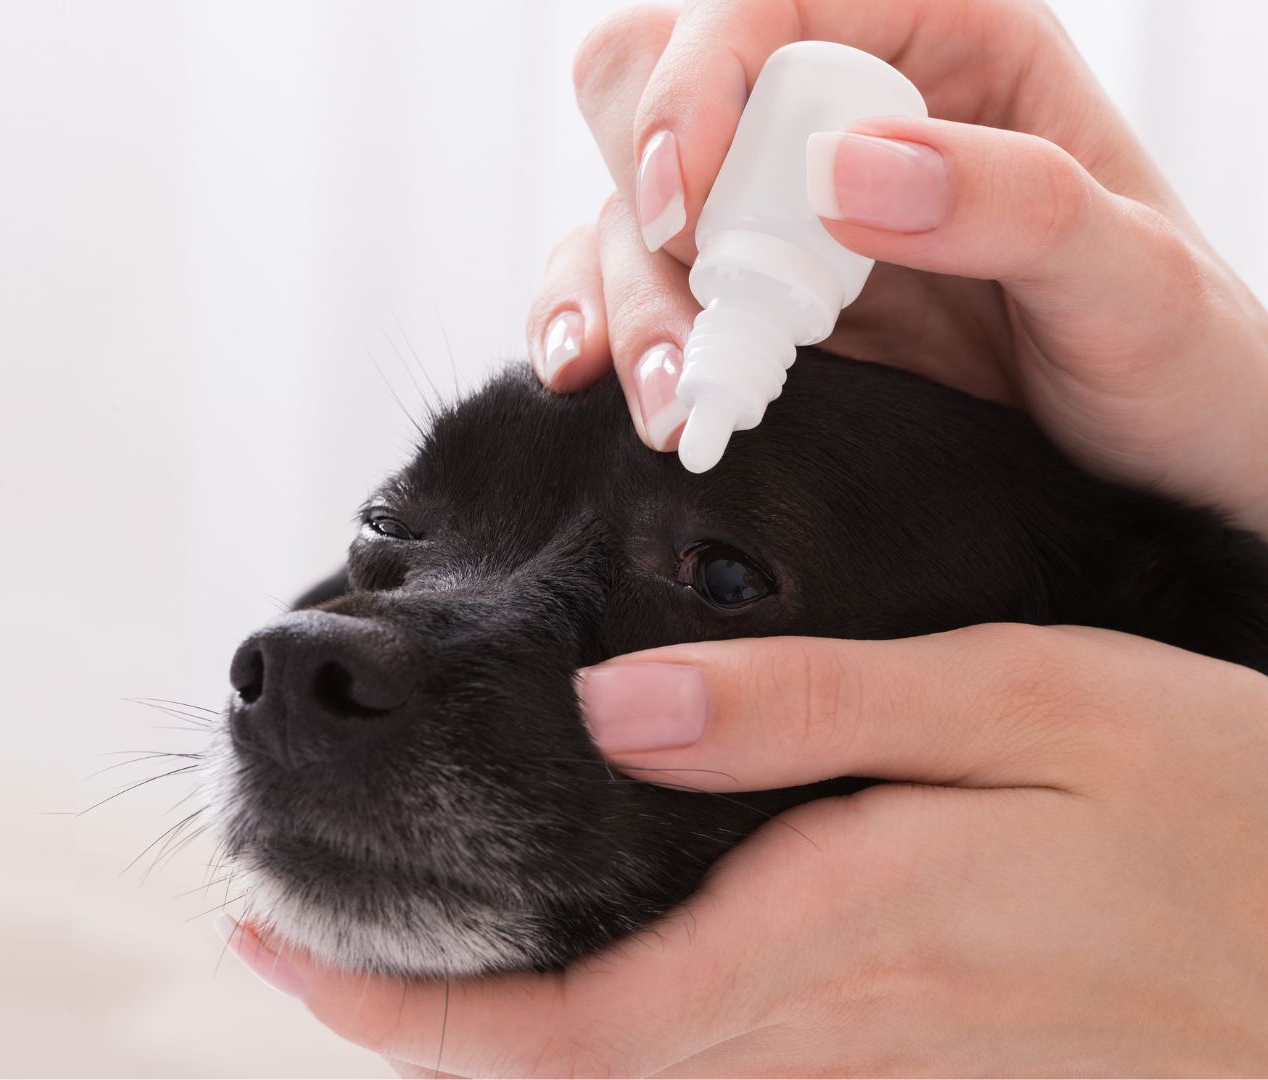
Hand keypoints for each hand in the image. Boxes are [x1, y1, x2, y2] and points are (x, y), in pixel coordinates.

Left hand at [221, 625, 1267, 1075]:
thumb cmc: (1215, 796)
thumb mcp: (1023, 697)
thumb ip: (811, 710)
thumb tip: (615, 712)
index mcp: (840, 932)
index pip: (570, 1029)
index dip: (405, 1016)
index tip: (272, 955)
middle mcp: (840, 1030)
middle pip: (579, 1079)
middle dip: (418, 1032)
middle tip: (295, 950)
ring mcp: (883, 1068)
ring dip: (502, 1040)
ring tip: (401, 958)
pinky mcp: (926, 1066)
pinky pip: (729, 1074)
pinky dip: (616, 1039)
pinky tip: (584, 974)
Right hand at [526, 0, 1267, 536]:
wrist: (1167, 476)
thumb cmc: (1180, 361)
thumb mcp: (1134, 281)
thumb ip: (1012, 204)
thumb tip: (843, 169)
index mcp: (944, 45)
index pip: (766, 5)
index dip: (700, 82)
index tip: (689, 203)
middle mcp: (842, 112)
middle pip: (656, 86)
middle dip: (645, 197)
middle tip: (695, 308)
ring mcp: (783, 210)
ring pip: (624, 201)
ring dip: (624, 297)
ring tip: (681, 404)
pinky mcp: (750, 299)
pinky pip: (623, 284)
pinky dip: (599, 330)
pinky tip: (613, 385)